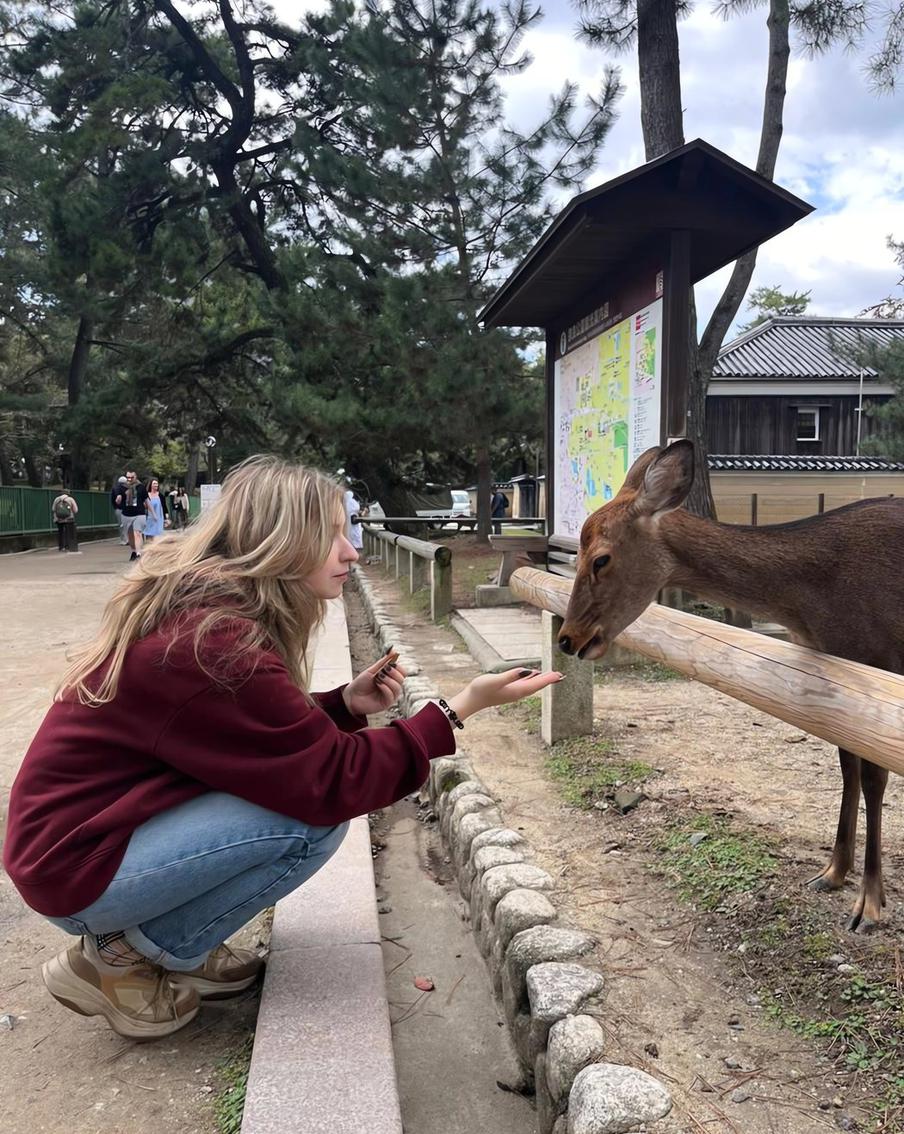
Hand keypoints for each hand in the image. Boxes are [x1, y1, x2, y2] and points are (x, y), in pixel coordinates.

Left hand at [342, 648, 406, 716]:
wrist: (351, 695)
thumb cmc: (361, 683)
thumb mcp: (373, 670)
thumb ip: (384, 661)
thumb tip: (394, 651)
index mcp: (391, 679)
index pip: (403, 673)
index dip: (399, 667)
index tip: (389, 664)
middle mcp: (392, 687)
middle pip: (402, 679)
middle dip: (393, 673)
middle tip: (383, 670)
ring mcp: (390, 696)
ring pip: (397, 687)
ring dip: (388, 680)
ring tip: (378, 678)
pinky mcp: (386, 704)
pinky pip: (391, 695)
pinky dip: (385, 687)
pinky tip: (378, 684)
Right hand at [447, 668, 563, 721]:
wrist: (471, 700)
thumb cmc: (481, 690)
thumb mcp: (495, 680)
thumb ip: (511, 675)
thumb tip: (527, 671)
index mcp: (517, 690)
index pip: (536, 684)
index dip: (548, 679)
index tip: (559, 675)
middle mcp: (517, 693)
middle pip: (537, 685)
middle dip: (549, 680)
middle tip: (561, 675)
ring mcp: (513, 692)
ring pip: (532, 685)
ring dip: (542, 680)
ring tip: (552, 675)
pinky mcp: (508, 691)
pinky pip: (525, 684)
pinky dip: (532, 679)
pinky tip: (533, 675)